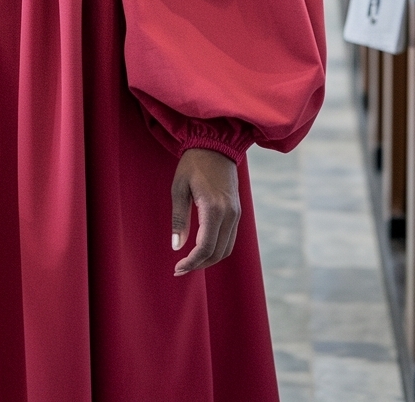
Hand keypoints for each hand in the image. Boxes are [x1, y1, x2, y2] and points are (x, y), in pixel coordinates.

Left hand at [171, 148, 240, 275]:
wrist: (216, 145)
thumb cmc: (193, 164)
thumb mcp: (179, 188)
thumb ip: (179, 219)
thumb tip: (176, 247)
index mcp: (213, 208)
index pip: (205, 247)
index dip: (191, 262)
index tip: (177, 268)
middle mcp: (229, 214)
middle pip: (218, 253)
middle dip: (199, 265)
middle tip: (180, 268)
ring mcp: (236, 214)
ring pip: (227, 249)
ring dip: (209, 259)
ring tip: (190, 261)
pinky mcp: (238, 212)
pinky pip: (230, 238)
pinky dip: (217, 248)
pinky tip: (202, 248)